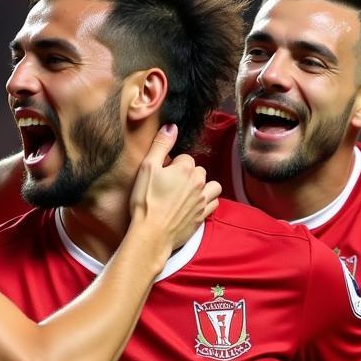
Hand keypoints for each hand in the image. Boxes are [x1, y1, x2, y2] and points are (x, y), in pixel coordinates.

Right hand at [128, 125, 220, 253]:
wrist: (151, 234)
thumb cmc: (146, 201)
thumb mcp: (147, 168)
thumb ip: (161, 145)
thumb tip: (172, 126)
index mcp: (186, 169)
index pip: (185, 158)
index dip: (172, 165)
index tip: (162, 175)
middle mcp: (199, 183)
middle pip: (199, 170)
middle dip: (188, 174)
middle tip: (170, 185)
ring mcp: (203, 200)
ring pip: (212, 186)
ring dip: (204, 186)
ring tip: (188, 192)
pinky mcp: (203, 216)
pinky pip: (214, 203)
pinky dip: (208, 201)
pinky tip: (195, 204)